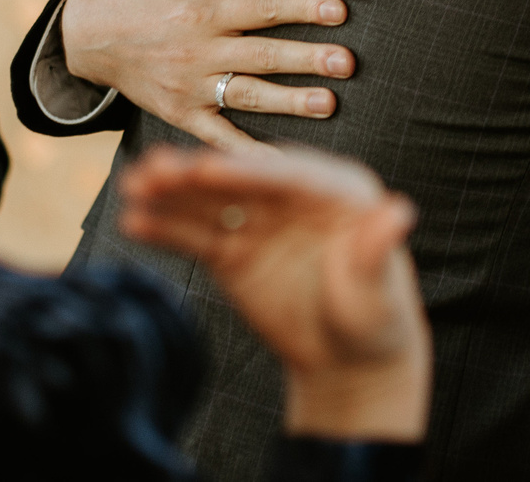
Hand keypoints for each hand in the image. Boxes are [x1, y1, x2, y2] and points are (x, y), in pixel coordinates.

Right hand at [59, 0, 353, 148]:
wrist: (86, 37)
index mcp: (200, 12)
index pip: (261, 9)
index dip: (301, 7)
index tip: (339, 10)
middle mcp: (197, 53)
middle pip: (262, 55)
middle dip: (307, 58)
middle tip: (348, 62)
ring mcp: (189, 88)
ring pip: (248, 96)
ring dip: (290, 101)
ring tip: (330, 102)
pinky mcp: (181, 114)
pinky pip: (220, 136)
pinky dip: (250, 151)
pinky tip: (283, 160)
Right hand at [119, 143, 430, 441]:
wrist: (348, 363)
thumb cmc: (376, 321)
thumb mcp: (377, 289)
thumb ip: (377, 250)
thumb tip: (398, 211)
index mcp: (337, 191)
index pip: (287, 176)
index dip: (246, 171)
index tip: (206, 167)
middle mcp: (294, 198)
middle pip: (242, 181)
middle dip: (198, 175)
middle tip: (154, 168)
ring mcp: (261, 223)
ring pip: (212, 204)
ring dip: (171, 195)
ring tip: (131, 186)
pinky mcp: (235, 252)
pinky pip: (198, 236)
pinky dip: (166, 229)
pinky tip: (136, 222)